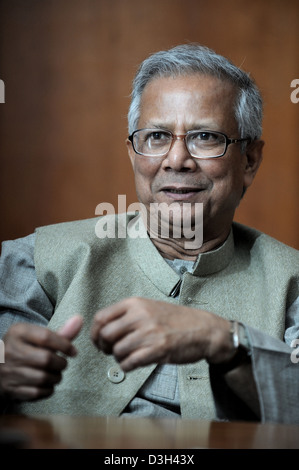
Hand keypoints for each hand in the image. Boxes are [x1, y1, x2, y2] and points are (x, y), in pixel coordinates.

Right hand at [0, 315, 82, 401]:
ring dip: (56, 378)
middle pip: (46, 359)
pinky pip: (36, 393)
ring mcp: (8, 371)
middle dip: (61, 364)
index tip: (73, 352)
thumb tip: (80, 320)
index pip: (46, 337)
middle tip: (62, 364)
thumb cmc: (25, 348)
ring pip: (43, 378)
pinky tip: (47, 384)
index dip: (65, 345)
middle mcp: (10, 351)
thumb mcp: (37, 336)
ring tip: (55, 373)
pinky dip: (47, 390)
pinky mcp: (9, 389)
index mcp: (18, 332)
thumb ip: (60, 332)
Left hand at [91, 297, 232, 370]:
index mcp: (136, 303)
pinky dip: (127, 366)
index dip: (95, 332)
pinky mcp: (157, 350)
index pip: (101, 317)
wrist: (204, 329)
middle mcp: (140, 316)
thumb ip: (128, 314)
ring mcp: (149, 333)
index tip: (98, 340)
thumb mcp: (150, 307)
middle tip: (111, 351)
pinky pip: (129, 363)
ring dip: (118, 358)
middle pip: (105, 334)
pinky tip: (133, 364)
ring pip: (117, 351)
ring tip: (127, 357)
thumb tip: (104, 328)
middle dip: (104, 347)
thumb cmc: (177, 320)